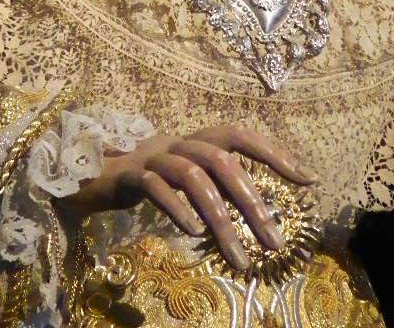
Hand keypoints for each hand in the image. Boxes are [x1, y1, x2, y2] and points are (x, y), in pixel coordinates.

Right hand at [56, 123, 316, 269]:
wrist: (86, 177)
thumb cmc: (145, 180)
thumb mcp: (183, 179)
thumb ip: (214, 186)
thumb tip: (259, 211)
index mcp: (195, 140)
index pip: (240, 135)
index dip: (274, 152)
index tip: (307, 179)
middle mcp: (177, 142)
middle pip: (221, 160)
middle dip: (252, 201)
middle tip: (274, 242)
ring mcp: (152, 156)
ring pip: (193, 176)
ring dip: (220, 218)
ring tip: (239, 257)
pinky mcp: (128, 175)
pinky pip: (156, 187)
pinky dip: (177, 207)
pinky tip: (194, 234)